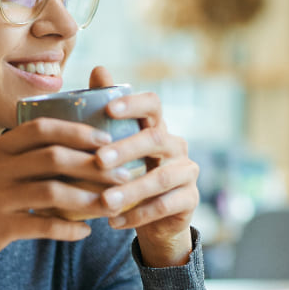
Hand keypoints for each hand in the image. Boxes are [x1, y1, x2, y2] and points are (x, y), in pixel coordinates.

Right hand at [0, 118, 130, 265]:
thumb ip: (26, 156)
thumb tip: (75, 148)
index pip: (42, 128)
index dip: (77, 131)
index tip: (106, 140)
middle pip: (54, 158)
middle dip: (94, 166)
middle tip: (122, 175)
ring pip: (53, 191)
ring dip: (88, 199)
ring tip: (111, 206)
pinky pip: (43, 225)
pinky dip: (68, 229)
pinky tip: (85, 233)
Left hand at [88, 66, 199, 266]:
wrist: (155, 217)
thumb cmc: (129, 174)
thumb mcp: (116, 145)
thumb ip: (106, 112)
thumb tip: (98, 68)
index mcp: (157, 126)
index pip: (153, 104)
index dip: (134, 104)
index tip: (109, 110)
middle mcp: (176, 144)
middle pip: (156, 139)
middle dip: (127, 149)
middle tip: (99, 161)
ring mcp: (187, 172)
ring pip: (161, 178)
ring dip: (130, 190)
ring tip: (104, 201)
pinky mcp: (190, 199)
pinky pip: (165, 206)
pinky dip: (138, 214)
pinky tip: (113, 221)